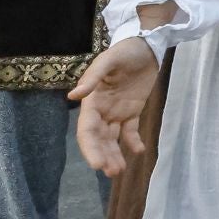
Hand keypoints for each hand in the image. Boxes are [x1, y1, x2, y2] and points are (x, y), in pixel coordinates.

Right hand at [69, 37, 159, 175]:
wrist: (145, 45)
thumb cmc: (124, 51)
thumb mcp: (108, 61)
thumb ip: (92, 78)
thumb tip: (73, 96)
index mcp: (92, 101)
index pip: (87, 129)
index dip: (90, 147)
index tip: (97, 164)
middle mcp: (102, 110)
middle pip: (98, 138)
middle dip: (103, 156)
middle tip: (113, 173)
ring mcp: (117, 111)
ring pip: (113, 138)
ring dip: (115, 154)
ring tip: (121, 170)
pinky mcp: (133, 110)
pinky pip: (131, 130)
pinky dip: (133, 141)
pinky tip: (139, 150)